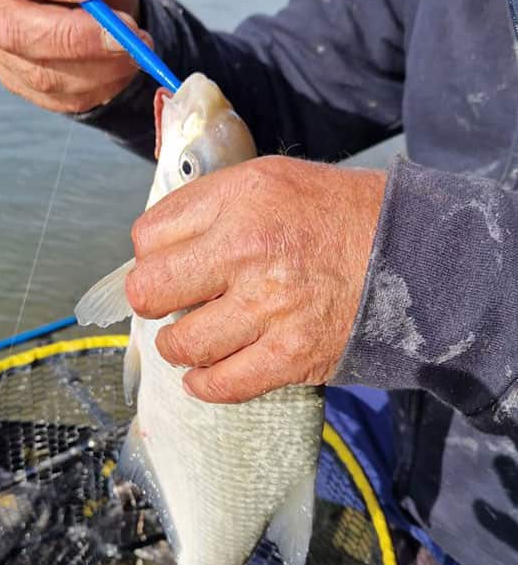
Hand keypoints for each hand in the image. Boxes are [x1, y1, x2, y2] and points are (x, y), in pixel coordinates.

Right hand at [0, 0, 150, 112]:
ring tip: (136, 47)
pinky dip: (99, 85)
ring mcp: (0, 49)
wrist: (108, 7)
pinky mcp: (23, 83)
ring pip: (39, 72)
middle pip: (11, 28)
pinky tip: (123, 66)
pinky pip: (58, 97)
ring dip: (97, 65)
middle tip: (124, 33)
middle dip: (73, 36)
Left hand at [126, 156, 385, 402]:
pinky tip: (207, 373)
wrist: (415, 253)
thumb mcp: (272, 180)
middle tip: (174, 303)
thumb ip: (212, 205)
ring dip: (181, 346)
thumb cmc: (340, 216)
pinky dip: (205, 384)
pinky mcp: (292, 354)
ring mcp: (269, 307)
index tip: (171, 263)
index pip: (148, 237)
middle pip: (150, 291)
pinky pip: (221, 385)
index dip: (152, 254)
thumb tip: (158, 244)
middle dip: (154, 301)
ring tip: (196, 337)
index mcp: (240, 198)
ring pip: (180, 345)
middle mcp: (248, 249)